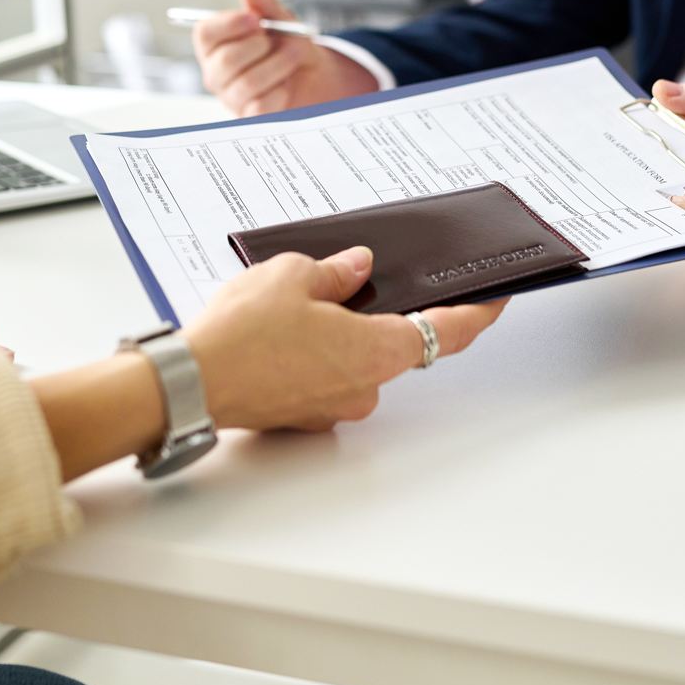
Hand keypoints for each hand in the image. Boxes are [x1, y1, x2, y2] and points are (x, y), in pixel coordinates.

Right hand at [34, 247, 507, 480]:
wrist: (187, 384)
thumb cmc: (242, 333)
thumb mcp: (293, 276)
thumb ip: (335, 272)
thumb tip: (357, 268)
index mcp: (378, 350)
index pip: (449, 332)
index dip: (478, 313)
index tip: (497, 298)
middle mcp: (365, 388)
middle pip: (395, 344)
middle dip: (377, 312)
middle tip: (351, 282)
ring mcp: (334, 408)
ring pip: (353, 361)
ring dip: (338, 334)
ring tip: (292, 305)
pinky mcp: (302, 417)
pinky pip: (322, 379)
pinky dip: (311, 356)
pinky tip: (277, 334)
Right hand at [194, 0, 377, 116]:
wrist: (312, 75)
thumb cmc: (286, 44)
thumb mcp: (278, 17)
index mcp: (215, 43)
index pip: (205, 33)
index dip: (230, 25)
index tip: (255, 19)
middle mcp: (216, 71)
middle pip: (225, 60)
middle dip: (261, 47)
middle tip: (280, 40)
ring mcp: (231, 96)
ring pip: (247, 83)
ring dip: (278, 66)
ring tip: (293, 56)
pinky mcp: (249, 116)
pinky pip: (261, 106)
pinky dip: (280, 91)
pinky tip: (286, 83)